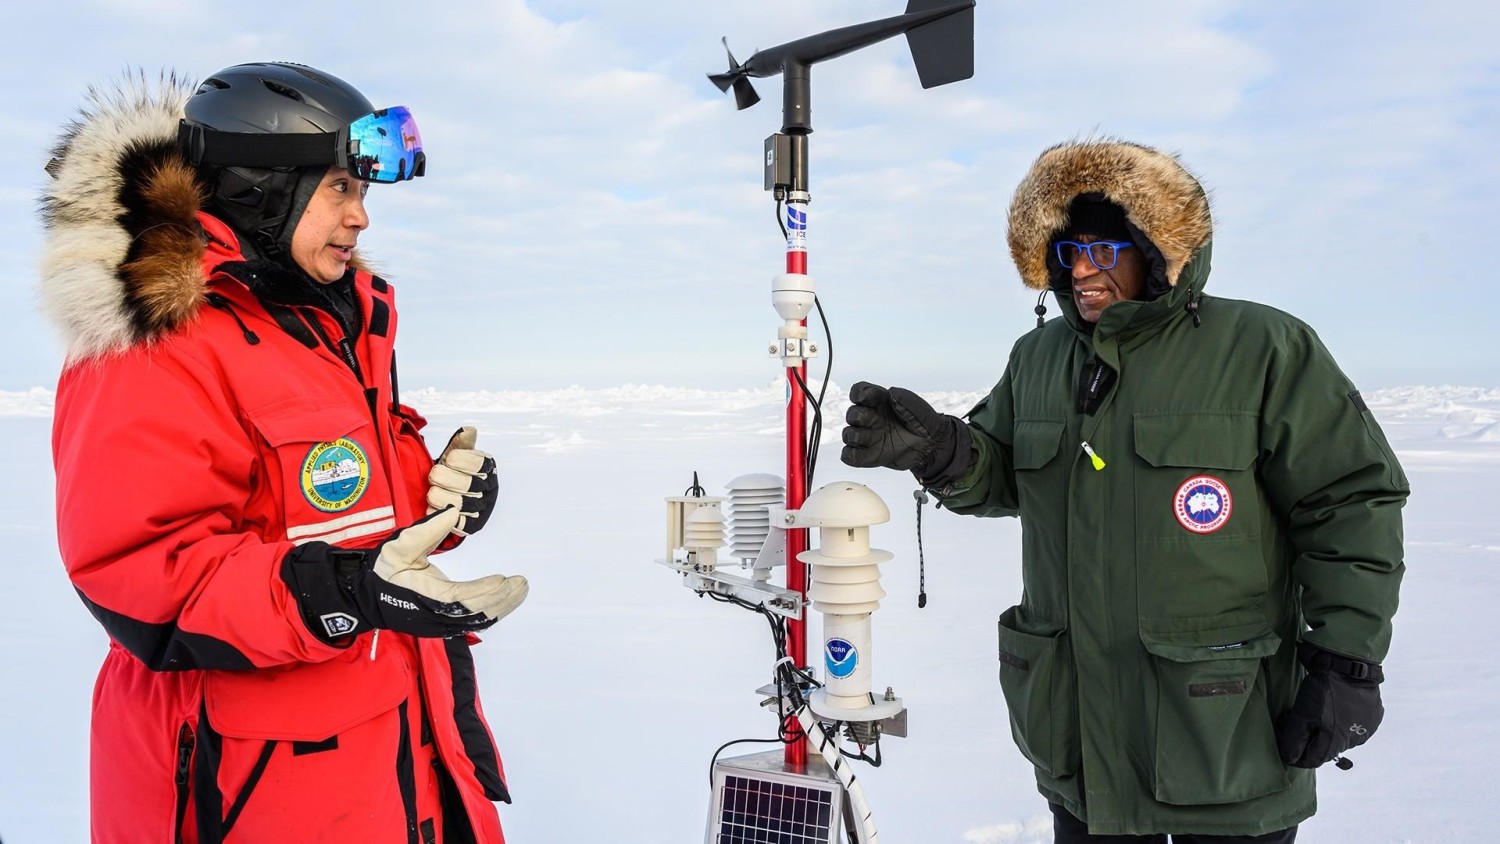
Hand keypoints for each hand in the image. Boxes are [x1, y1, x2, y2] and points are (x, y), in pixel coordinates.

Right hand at [284, 507, 527, 642]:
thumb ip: (426, 530)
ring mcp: (440, 623)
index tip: (503, 580)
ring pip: (478, 620)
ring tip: (521, 588)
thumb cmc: (383, 570)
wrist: (365, 595)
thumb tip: (453, 512)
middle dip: (502, 599)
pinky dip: (493, 610)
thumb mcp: (399, 545)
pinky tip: (507, 598)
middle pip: (475, 613)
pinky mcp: (444, 623)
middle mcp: (435, 616)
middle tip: (521, 583)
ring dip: (502, 606)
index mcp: (425, 598)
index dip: (484, 592)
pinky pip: (473, 621)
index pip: (460, 599)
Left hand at [427, 427, 497, 535]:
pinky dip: (438, 514)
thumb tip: (468, 431)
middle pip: (464, 484)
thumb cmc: (452, 471)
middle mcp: (489, 488)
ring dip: (437, 496)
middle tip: (435, 477)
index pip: (474, 462)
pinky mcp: (472, 526)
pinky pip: (453, 522)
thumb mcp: (456, 453)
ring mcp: (482, 508)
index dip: (453, 460)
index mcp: (488, 466)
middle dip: (441, 478)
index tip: (448, 460)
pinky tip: (433, 507)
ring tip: (433, 492)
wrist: (448, 494)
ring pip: (455, 504)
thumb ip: (461, 443)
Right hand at [841, 381, 954, 474]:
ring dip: (855, 435)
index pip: (858, 392)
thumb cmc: (922, 421)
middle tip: (874, 420)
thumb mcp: (914, 403)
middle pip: (850, 414)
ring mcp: (869, 437)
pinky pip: (850, 456)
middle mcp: (871, 418)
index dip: (857, 394)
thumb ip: (900, 395)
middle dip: (858, 416)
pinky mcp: (870, 456)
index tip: (865, 398)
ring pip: (847, 435)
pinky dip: (852, 455)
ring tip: (873, 437)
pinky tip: (868, 452)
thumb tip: (890, 393)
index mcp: (879, 402)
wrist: (932, 443)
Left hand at [1275, 645, 1384, 767]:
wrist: (1349, 664)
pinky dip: (1341, 719)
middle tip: (1295, 717)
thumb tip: (1290, 759)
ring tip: (1316, 708)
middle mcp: (1355, 741)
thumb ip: (1295, 739)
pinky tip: (1334, 704)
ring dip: (1326, 728)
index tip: (1286, 735)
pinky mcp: (1374, 716)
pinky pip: (1354, 724)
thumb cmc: (1323, 689)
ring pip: (1340, 736)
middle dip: (1309, 737)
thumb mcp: (1302, 713)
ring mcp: (1367, 729)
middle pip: (1326, 748)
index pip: (1312, 760)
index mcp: (1337, 743)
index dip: (1296, 751)